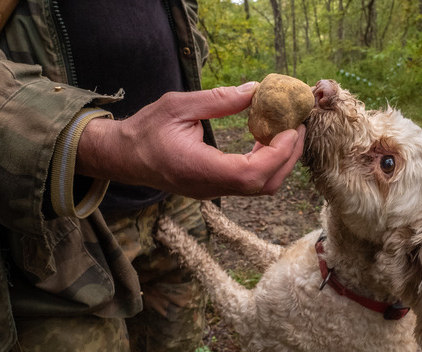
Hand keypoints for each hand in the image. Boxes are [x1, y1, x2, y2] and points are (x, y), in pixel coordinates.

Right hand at [75, 83, 304, 198]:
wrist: (123, 157)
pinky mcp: (216, 188)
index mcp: (200, 170)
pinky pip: (250, 182)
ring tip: (285, 130)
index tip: (291, 129)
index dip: (278, 154)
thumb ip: (218, 100)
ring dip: (280, 160)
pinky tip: (264, 139)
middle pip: (265, 185)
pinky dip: (266, 163)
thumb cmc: (145, 130)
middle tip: (298, 126)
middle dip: (288, 156)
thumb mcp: (178, 106)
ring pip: (261, 187)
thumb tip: (254, 90)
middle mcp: (211, 187)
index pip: (251, 174)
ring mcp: (214, 191)